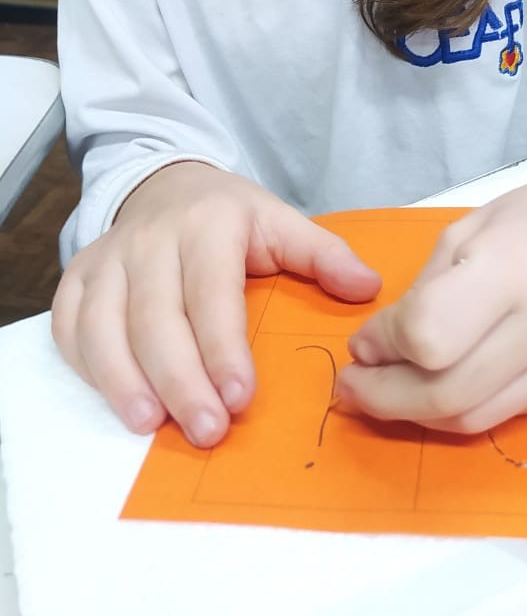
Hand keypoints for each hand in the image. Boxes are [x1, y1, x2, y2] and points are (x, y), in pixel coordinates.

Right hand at [51, 162, 380, 446]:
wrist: (168, 184)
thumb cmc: (230, 217)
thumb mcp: (281, 222)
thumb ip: (323, 255)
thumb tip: (367, 288)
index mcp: (208, 224)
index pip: (211, 293)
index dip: (223, 348)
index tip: (242, 396)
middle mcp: (150, 240)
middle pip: (155, 320)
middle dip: (181, 381)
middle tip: (208, 430)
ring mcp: (107, 259)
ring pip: (104, 327)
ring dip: (124, 382)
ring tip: (152, 427)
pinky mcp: (78, 278)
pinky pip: (70, 326)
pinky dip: (87, 367)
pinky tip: (117, 400)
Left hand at [338, 178, 526, 432]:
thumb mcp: (468, 232)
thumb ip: (422, 293)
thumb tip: (373, 352)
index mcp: (515, 269)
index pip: (430, 333)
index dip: (385, 343)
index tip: (364, 340)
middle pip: (446, 393)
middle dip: (384, 397)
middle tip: (351, 385)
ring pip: (470, 418)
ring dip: (413, 415)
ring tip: (381, 394)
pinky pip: (499, 416)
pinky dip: (455, 410)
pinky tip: (433, 389)